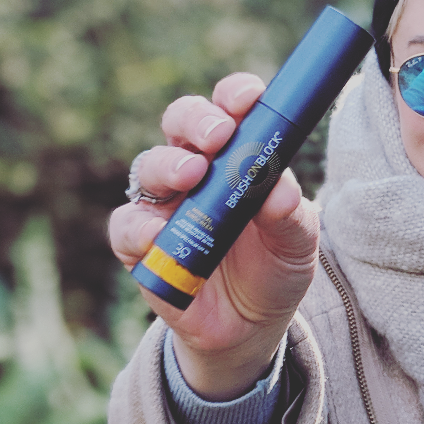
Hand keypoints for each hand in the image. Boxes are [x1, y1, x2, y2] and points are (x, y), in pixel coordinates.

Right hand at [110, 73, 320, 398]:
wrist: (252, 326)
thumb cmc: (274, 269)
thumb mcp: (297, 244)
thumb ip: (292, 215)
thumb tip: (281, 190)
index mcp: (236, 156)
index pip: (229, 111)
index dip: (234, 96)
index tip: (249, 98)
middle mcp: (195, 171)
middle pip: (181, 124)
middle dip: (197, 120)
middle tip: (218, 137)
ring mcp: (163, 205)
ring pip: (148, 166)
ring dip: (167, 165)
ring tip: (192, 176)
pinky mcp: (139, 245)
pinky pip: (126, 227)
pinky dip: (138, 227)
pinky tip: (156, 233)